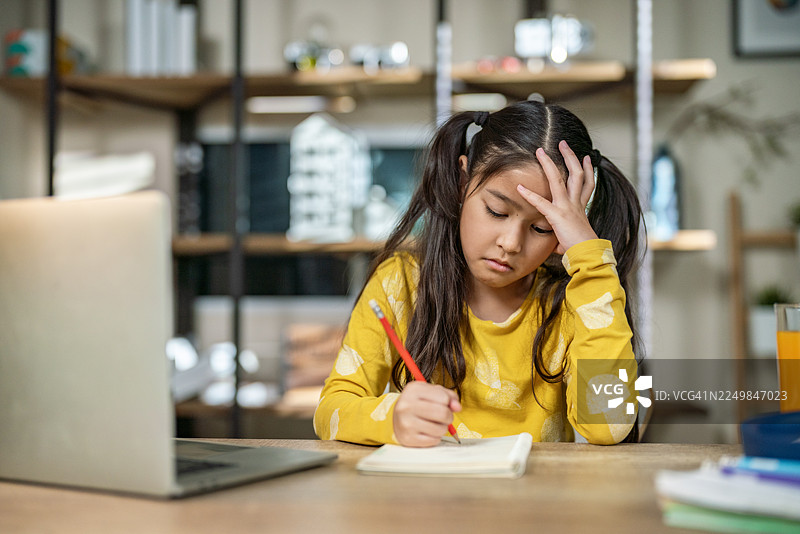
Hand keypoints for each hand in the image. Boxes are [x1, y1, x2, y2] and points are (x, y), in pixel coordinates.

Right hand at [392, 381, 460, 446]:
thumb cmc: (417, 404)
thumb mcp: (431, 392)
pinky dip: (435, 437)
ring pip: (440, 429)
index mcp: (413, 390)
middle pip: (443, 413)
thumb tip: (457, 407)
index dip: (448, 402)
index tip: (443, 404)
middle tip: (444, 416)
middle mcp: (407, 405)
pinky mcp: (408, 438)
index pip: (443, 398)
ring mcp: (406, 423)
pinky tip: (427, 431)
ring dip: (442, 427)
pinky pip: (434, 440)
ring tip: (434, 423)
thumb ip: (448, 396)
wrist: (396, 418)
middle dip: (448, 416)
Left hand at [516, 140, 596, 254]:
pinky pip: (541, 203)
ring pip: (559, 179)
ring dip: (549, 164)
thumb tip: (558, 247)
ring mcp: (567, 207)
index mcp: (581, 208)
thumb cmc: (581, 249)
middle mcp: (575, 203)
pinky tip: (519, 188)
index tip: (587, 158)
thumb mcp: (574, 239)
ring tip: (540, 151)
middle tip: (563, 143)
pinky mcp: (557, 215)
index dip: (588, 169)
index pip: (587, 184)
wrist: (587, 254)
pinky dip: (529, 195)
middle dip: (569, 157)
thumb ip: (564, 238)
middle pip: (576, 174)